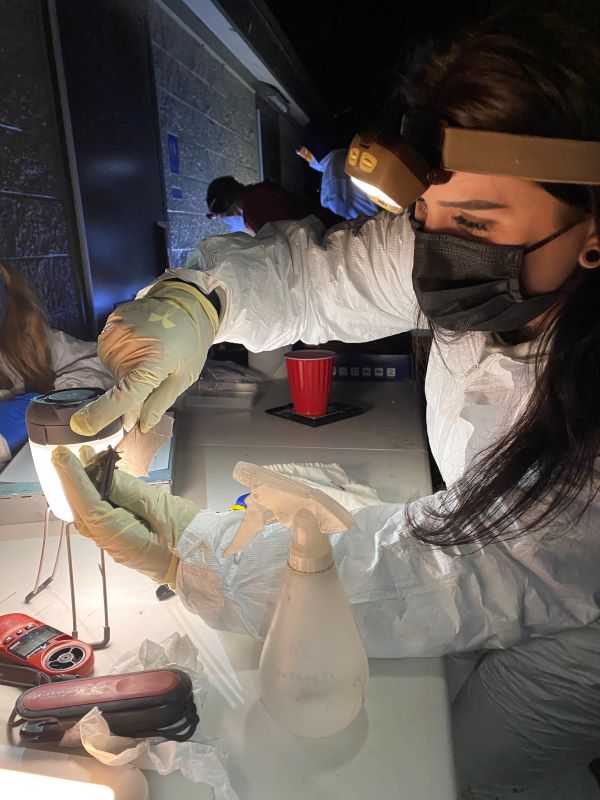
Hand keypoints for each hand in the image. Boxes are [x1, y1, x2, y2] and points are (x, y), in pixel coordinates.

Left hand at [52, 446, 199, 585]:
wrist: (206, 563)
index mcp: (121, 537)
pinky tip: (99, 481)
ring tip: (82, 460)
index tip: (63, 457)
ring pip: (91, 512)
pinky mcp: (123, 538)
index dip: (74, 479)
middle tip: (66, 454)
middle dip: (73, 481)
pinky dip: (96, 496)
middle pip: (84, 509)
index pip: (89, 504)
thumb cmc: (192, 538)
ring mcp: (117, 543)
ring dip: (84, 487)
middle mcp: (112, 543)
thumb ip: (131, 491)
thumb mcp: (163, 508)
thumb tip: (106, 476)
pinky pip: (102, 515)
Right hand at [70, 281, 217, 435]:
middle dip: (134, 386)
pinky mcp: (110, 323)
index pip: (122, 396)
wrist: (186, 304)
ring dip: (128, 368)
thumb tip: (141, 425)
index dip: (101, 414)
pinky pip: (109, 351)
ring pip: (114, 368)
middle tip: (155, 369)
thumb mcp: (183, 377)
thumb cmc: (190, 342)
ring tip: (149, 351)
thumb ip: (159, 402)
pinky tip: (140, 341)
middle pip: (120, 384)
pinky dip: (122, 352)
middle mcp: (128, 349)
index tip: (81, 426)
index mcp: (151, 364)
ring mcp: (116, 333)